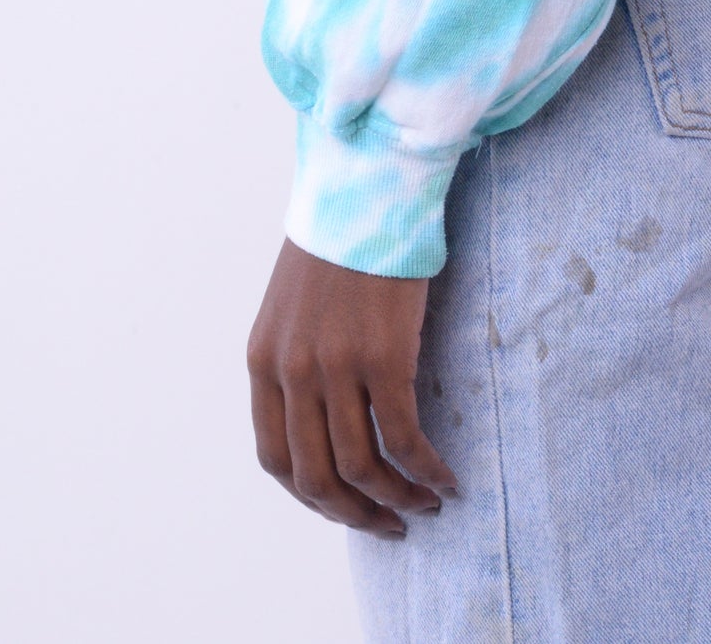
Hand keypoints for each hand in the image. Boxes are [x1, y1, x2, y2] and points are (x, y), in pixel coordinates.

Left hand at [247, 238, 458, 537]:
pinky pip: (403, 437)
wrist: (369, 185)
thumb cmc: (341, 239)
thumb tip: (325, 415)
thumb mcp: (295, 304)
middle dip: (355, 513)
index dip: (311, 496)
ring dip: (397, 500)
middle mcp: (293, 370)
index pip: (275, 458)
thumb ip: (298, 358)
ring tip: (426, 505)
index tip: (346, 506)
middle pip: (315, 476)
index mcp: (264, 359)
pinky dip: (425, 469)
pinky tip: (446, 477)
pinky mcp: (383, 355)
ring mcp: (336, 365)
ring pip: (361, 466)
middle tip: (390, 525)